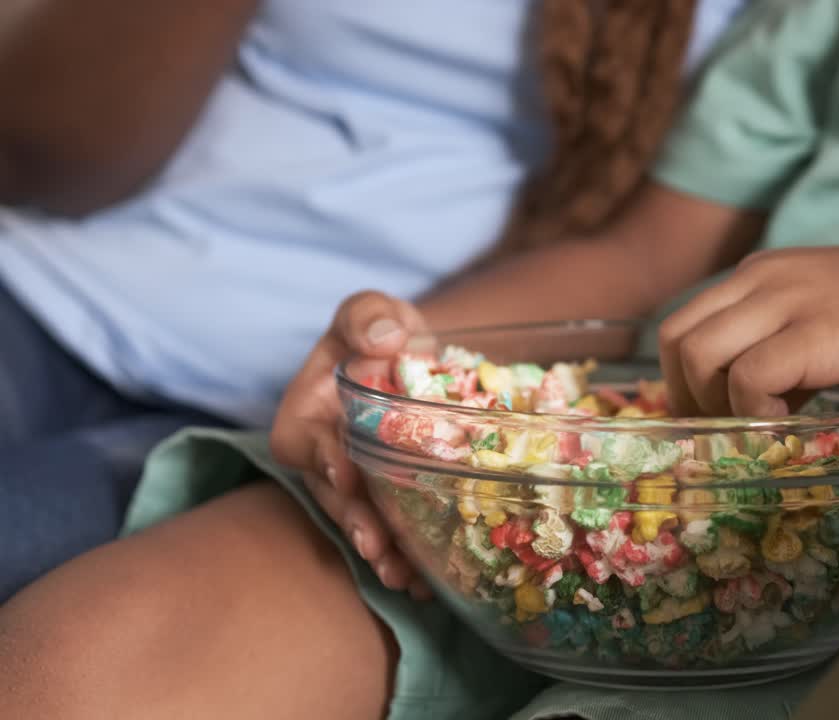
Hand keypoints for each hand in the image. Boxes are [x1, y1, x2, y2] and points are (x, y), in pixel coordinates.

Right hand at [270, 291, 433, 598]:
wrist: (416, 362)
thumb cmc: (384, 333)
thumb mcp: (373, 312)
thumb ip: (369, 316)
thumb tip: (382, 343)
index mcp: (308, 411)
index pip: (304, 440)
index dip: (323, 459)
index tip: (346, 476)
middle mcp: (325, 455)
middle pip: (332, 494)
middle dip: (354, 521)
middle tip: (377, 547)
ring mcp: (354, 484)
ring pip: (360, 521)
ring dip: (380, 551)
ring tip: (404, 578)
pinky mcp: (384, 501)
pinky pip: (390, 532)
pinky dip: (408, 557)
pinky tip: (430, 581)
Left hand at [658, 245, 838, 417]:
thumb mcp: (822, 316)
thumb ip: (779, 345)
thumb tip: (747, 401)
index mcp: (758, 273)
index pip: (681, 323)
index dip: (682, 378)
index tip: (707, 416)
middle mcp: (760, 280)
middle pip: (676, 340)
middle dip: (686, 395)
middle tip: (723, 431)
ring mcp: (785, 303)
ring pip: (699, 358)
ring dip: (717, 405)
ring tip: (761, 427)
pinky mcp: (814, 334)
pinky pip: (749, 380)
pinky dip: (755, 413)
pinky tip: (792, 421)